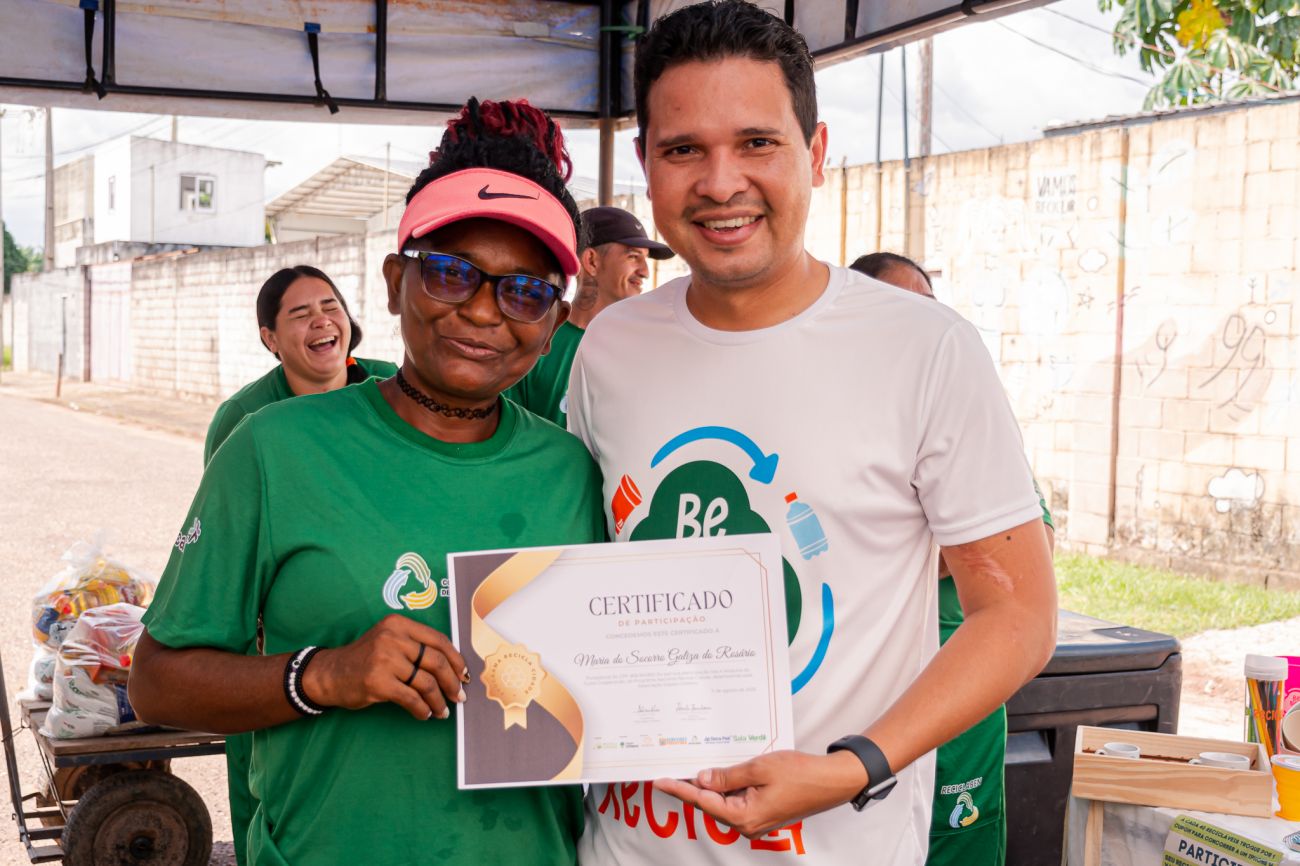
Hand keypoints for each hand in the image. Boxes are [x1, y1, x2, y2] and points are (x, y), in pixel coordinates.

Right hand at [301, 614, 468, 720]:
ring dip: (439, 700)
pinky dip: (422, 709)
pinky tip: (425, 714)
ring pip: (426, 683)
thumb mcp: (389, 641)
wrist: (330, 674)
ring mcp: (384, 659)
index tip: (464, 674)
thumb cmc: (366, 660)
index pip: (438, 640)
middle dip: (452, 682)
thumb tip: (453, 668)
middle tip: (459, 696)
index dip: (456, 659)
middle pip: (436, 661)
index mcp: (399, 624)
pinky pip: (411, 699)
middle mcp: (392, 638)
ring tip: (443, 710)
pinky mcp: (378, 682)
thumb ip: (416, 647)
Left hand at [653, 749, 865, 837]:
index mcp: (744, 816)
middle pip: (711, 804)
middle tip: (672, 769)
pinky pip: (737, 801)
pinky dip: (727, 788)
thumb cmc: (800, 774)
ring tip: (695, 768)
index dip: (679, 789)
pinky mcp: (762, 813)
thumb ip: (727, 776)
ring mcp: (755, 821)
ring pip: (723, 802)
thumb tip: (702, 779)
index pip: (702, 800)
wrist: (831, 781)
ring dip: (711, 786)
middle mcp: (747, 824)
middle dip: (693, 786)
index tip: (660, 781)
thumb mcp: (758, 768)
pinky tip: (721, 774)